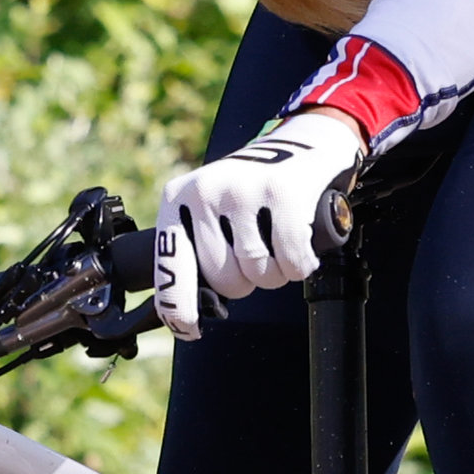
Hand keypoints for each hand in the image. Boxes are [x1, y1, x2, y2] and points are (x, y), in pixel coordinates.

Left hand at [152, 108, 364, 339]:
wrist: (303, 144)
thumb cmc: (252, 192)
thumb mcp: (211, 210)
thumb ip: (195, 249)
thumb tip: (184, 314)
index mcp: (178, 198)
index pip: (170, 264)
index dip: (178, 305)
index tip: (189, 329)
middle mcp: (205, 190)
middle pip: (224, 279)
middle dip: (247, 282)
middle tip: (258, 257)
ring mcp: (243, 189)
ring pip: (259, 272)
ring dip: (277, 273)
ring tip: (279, 245)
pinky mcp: (281, 192)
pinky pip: (290, 260)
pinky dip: (301, 264)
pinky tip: (300, 246)